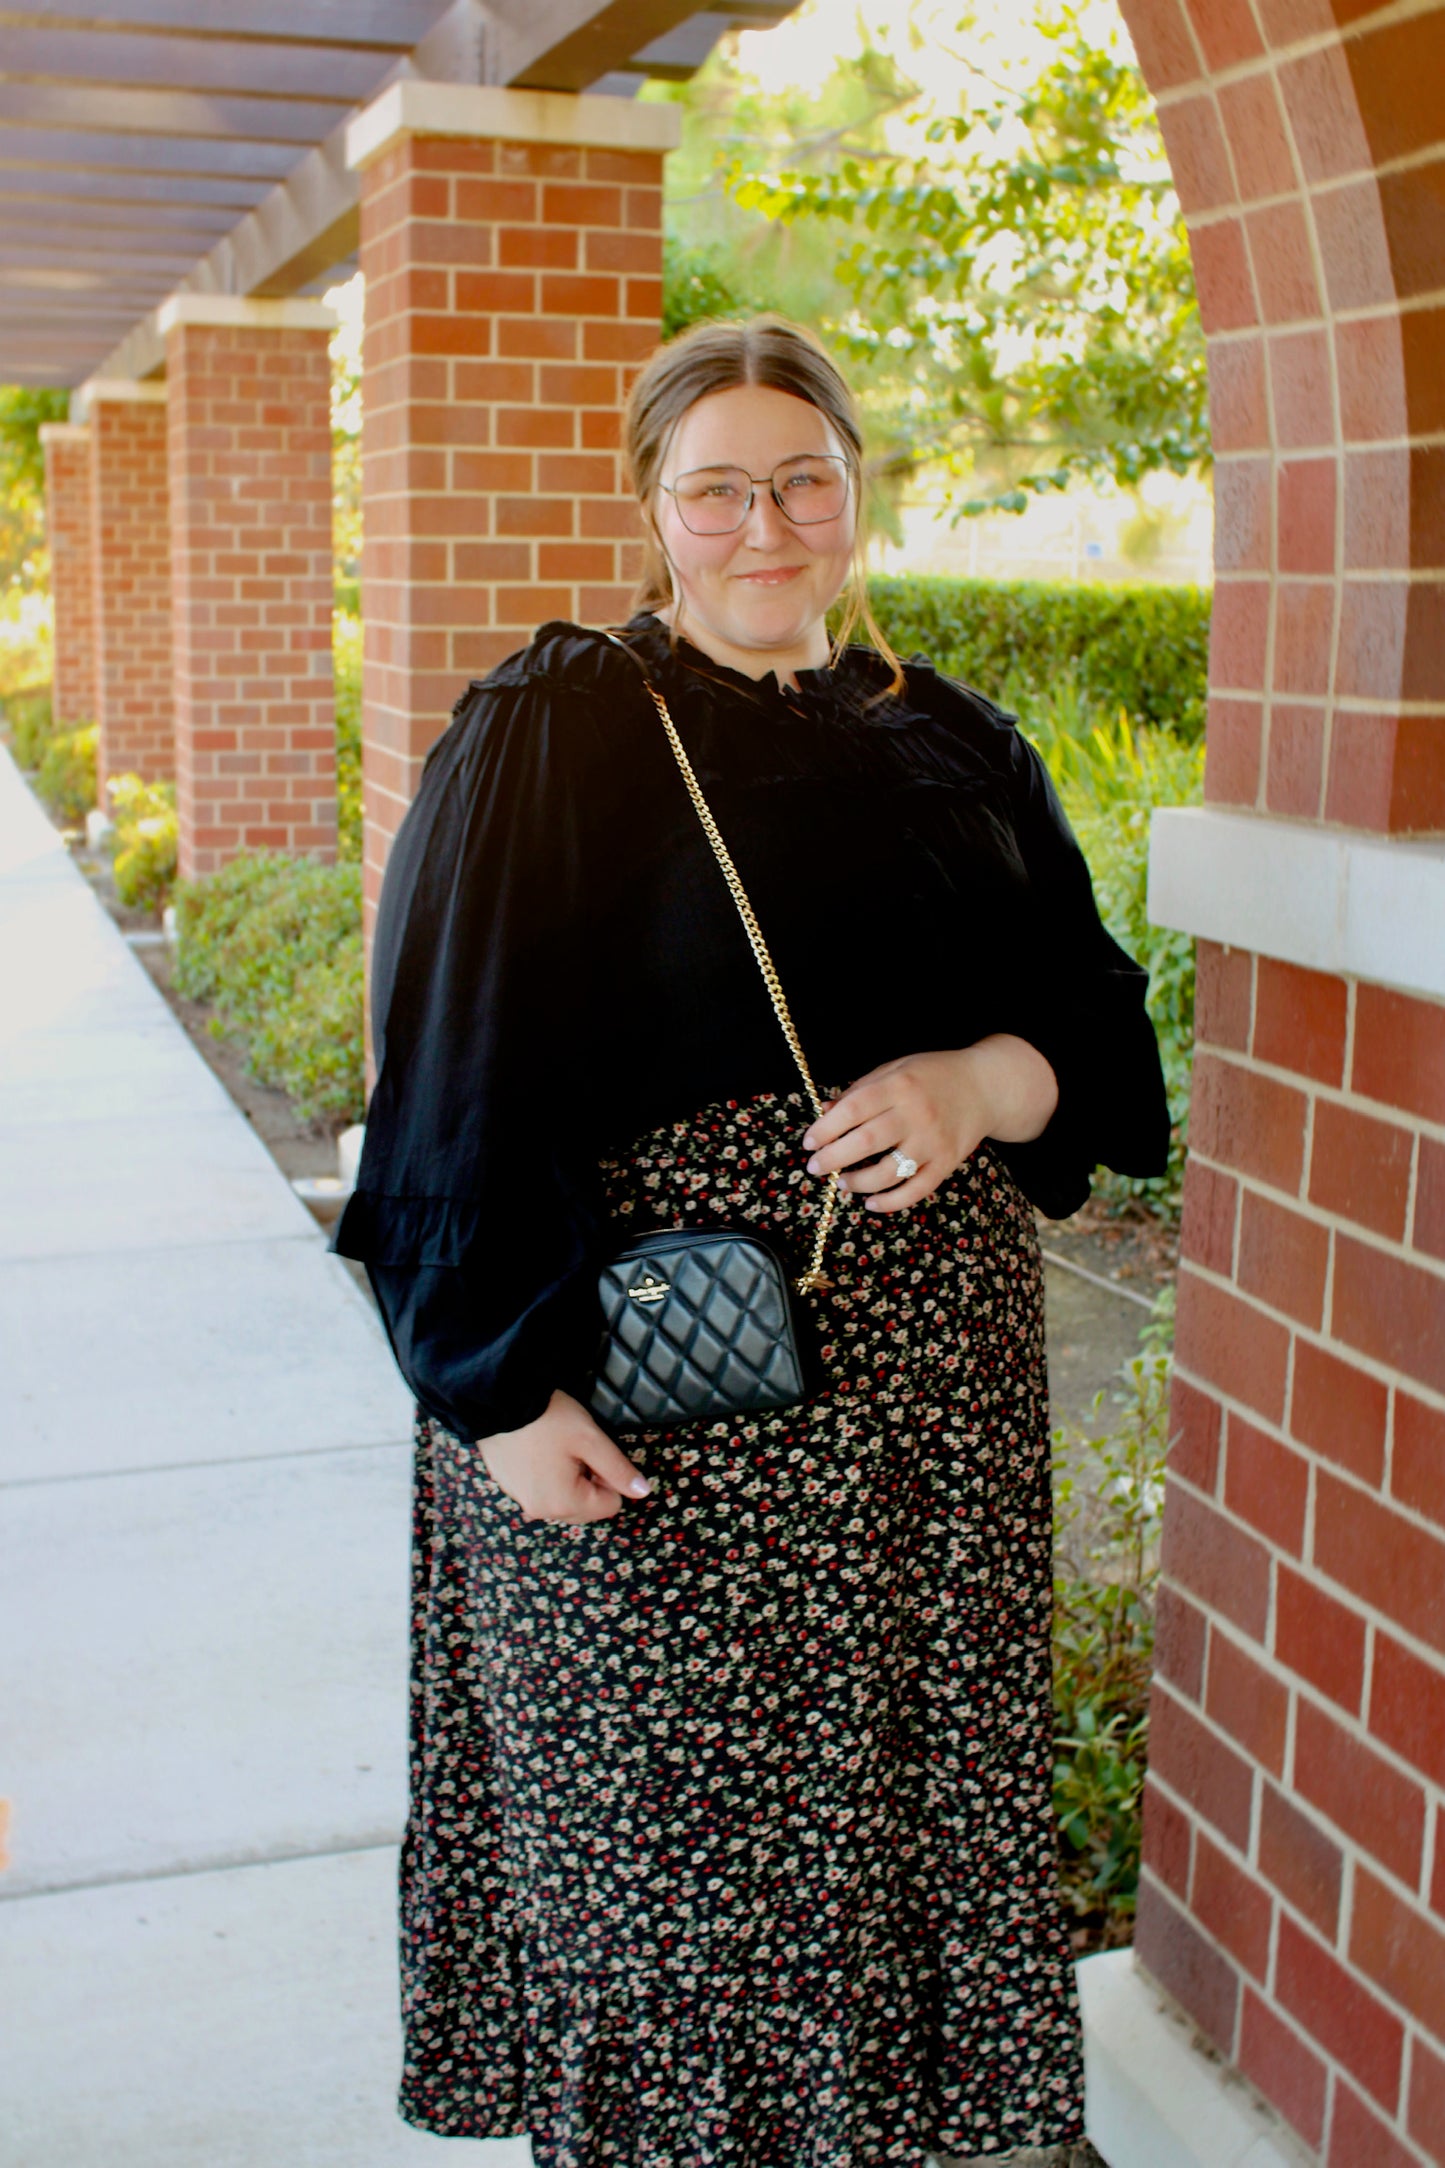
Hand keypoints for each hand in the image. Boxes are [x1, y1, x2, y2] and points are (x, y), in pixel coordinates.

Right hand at [477, 1388, 651, 1524]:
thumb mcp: (591, 1439)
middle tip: (576, 1450)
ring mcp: (521, 1500)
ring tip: (556, 1449)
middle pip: (586, 1508)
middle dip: (589, 1482)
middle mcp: (541, 1511)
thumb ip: (619, 1469)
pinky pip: (540, 1491)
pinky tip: (538, 1450)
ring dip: (568, 1480)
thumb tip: (643, 1491)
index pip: (610, 1505)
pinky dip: (546, 1476)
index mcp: (565, 1503)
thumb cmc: (548, 1418)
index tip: (594, 1452)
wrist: (498, 1400)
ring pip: (563, 1499)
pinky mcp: (508, 1487)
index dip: (609, 1477)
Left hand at [801, 1037, 1058, 1213]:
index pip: (853, 1109)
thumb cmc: (933, 1075)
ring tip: (842, 1183)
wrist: (986, 1086)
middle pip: (866, 1142)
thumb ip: (861, 1090)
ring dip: (859, 1182)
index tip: (809, 1142)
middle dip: (833, 1158)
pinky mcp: (947, 1162)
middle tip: (816, 1168)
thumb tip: (825, 1112)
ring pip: (889, 1172)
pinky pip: (916, 1190)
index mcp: (899, 1085)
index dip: (826, 1128)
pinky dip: (891, 1202)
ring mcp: (933, 1141)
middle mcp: (916, 1113)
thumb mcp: (895, 1069)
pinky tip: (871, 1203)